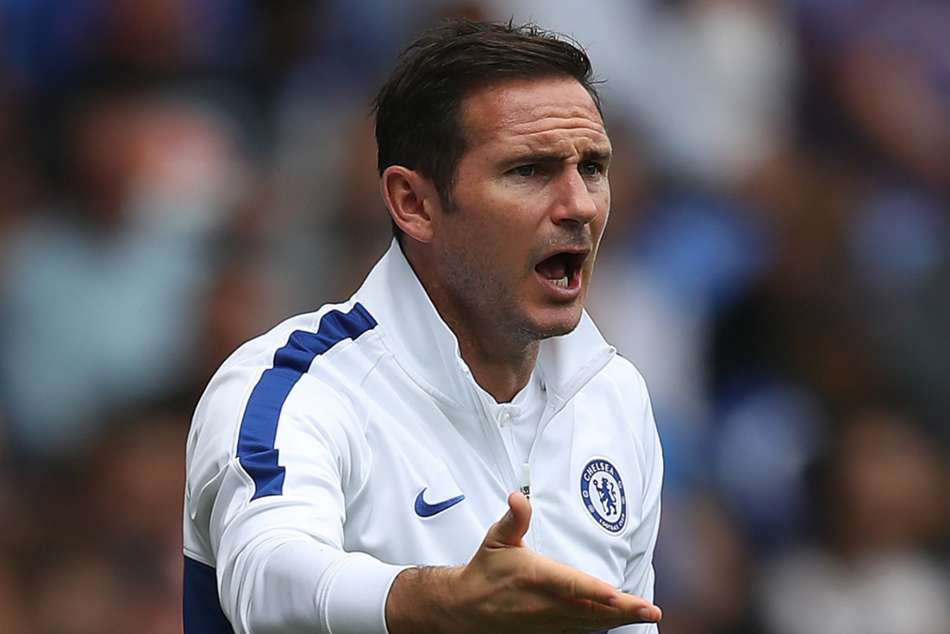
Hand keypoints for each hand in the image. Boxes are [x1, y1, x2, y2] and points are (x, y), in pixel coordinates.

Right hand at [386, 492, 660, 633]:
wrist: (466, 608)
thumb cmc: (486, 569)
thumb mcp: (497, 539)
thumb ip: (514, 518)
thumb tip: (518, 495)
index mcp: (535, 577)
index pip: (570, 585)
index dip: (594, 591)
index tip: (617, 594)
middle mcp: (546, 603)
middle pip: (590, 609)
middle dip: (622, 610)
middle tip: (650, 609)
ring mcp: (549, 621)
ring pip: (590, 623)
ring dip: (619, 620)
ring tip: (645, 613)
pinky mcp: (550, 629)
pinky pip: (582, 630)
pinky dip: (603, 626)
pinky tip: (621, 621)